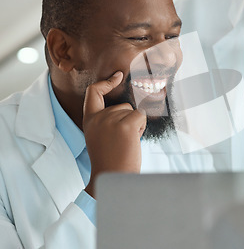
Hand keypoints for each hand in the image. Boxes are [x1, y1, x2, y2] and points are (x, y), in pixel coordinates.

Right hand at [82, 71, 146, 197]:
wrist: (112, 178)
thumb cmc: (111, 161)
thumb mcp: (101, 136)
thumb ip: (107, 121)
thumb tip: (129, 108)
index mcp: (89, 121)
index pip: (93, 93)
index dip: (106, 82)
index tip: (117, 76)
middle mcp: (98, 118)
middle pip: (123, 106)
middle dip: (129, 121)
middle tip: (121, 142)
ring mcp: (111, 120)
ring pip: (133, 112)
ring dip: (135, 126)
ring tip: (126, 144)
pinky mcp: (125, 125)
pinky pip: (141, 116)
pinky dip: (141, 127)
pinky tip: (133, 141)